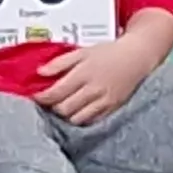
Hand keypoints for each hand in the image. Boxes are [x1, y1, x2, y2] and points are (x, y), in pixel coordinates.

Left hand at [32, 33, 161, 124]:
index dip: (42, 97)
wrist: (137, 57)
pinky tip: (78, 110)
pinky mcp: (112, 109)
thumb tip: (40, 72)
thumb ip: (60, 62)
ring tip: (63, 106)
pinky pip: (91, 121)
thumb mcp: (82, 52)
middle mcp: (93, 89)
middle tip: (49, 101)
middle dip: (52, 106)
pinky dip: (81, 118)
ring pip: (76, 118)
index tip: (36, 96)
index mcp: (84, 73)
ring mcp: (104, 101)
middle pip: (63, 108)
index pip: (55, 93)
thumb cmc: (109, 53)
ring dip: (66, 114)